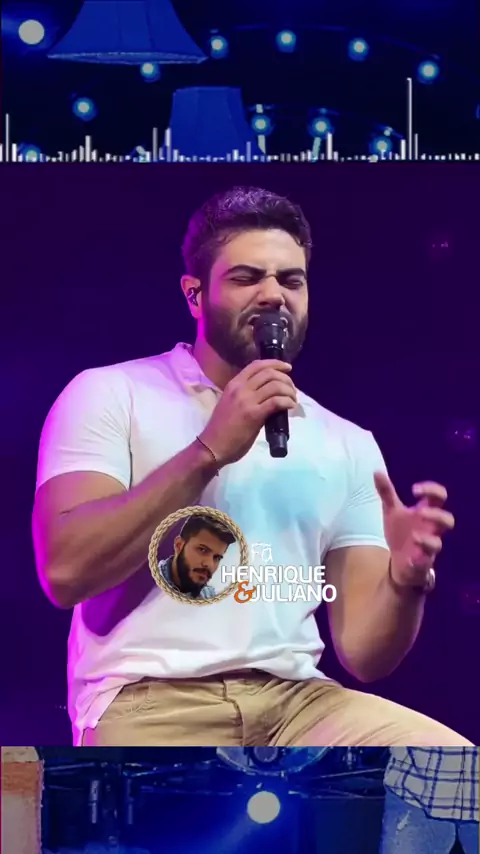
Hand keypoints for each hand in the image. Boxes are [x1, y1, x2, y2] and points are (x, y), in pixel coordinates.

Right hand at [200, 359, 296, 466]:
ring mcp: (246, 401)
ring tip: (293, 400)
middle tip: (292, 389)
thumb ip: (246, 396)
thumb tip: (267, 396)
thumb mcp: (231, 404)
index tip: (287, 367)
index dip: (275, 363)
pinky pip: (276, 401)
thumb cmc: (221, 429)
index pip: (256, 365)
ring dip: (289, 391)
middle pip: (269, 373)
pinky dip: (287, 402)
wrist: (212, 446)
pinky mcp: (254, 414)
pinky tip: (290, 406)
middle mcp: (240, 388)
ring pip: (275, 385)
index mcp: (233, 384)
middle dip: (286, 378)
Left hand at [374, 472, 454, 588]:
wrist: (398, 561)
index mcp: (426, 512)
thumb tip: (376, 471)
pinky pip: (425, 562)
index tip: (414, 489)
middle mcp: (431, 529)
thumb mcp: (391, 510)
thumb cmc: (400, 532)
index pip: (439, 497)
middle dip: (437, 515)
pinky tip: (409, 558)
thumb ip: (386, 492)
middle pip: (448, 520)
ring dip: (428, 540)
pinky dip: (418, 560)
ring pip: (438, 544)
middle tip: (420, 511)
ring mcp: (428, 547)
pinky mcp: (422, 563)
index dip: (432, 490)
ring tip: (414, 536)